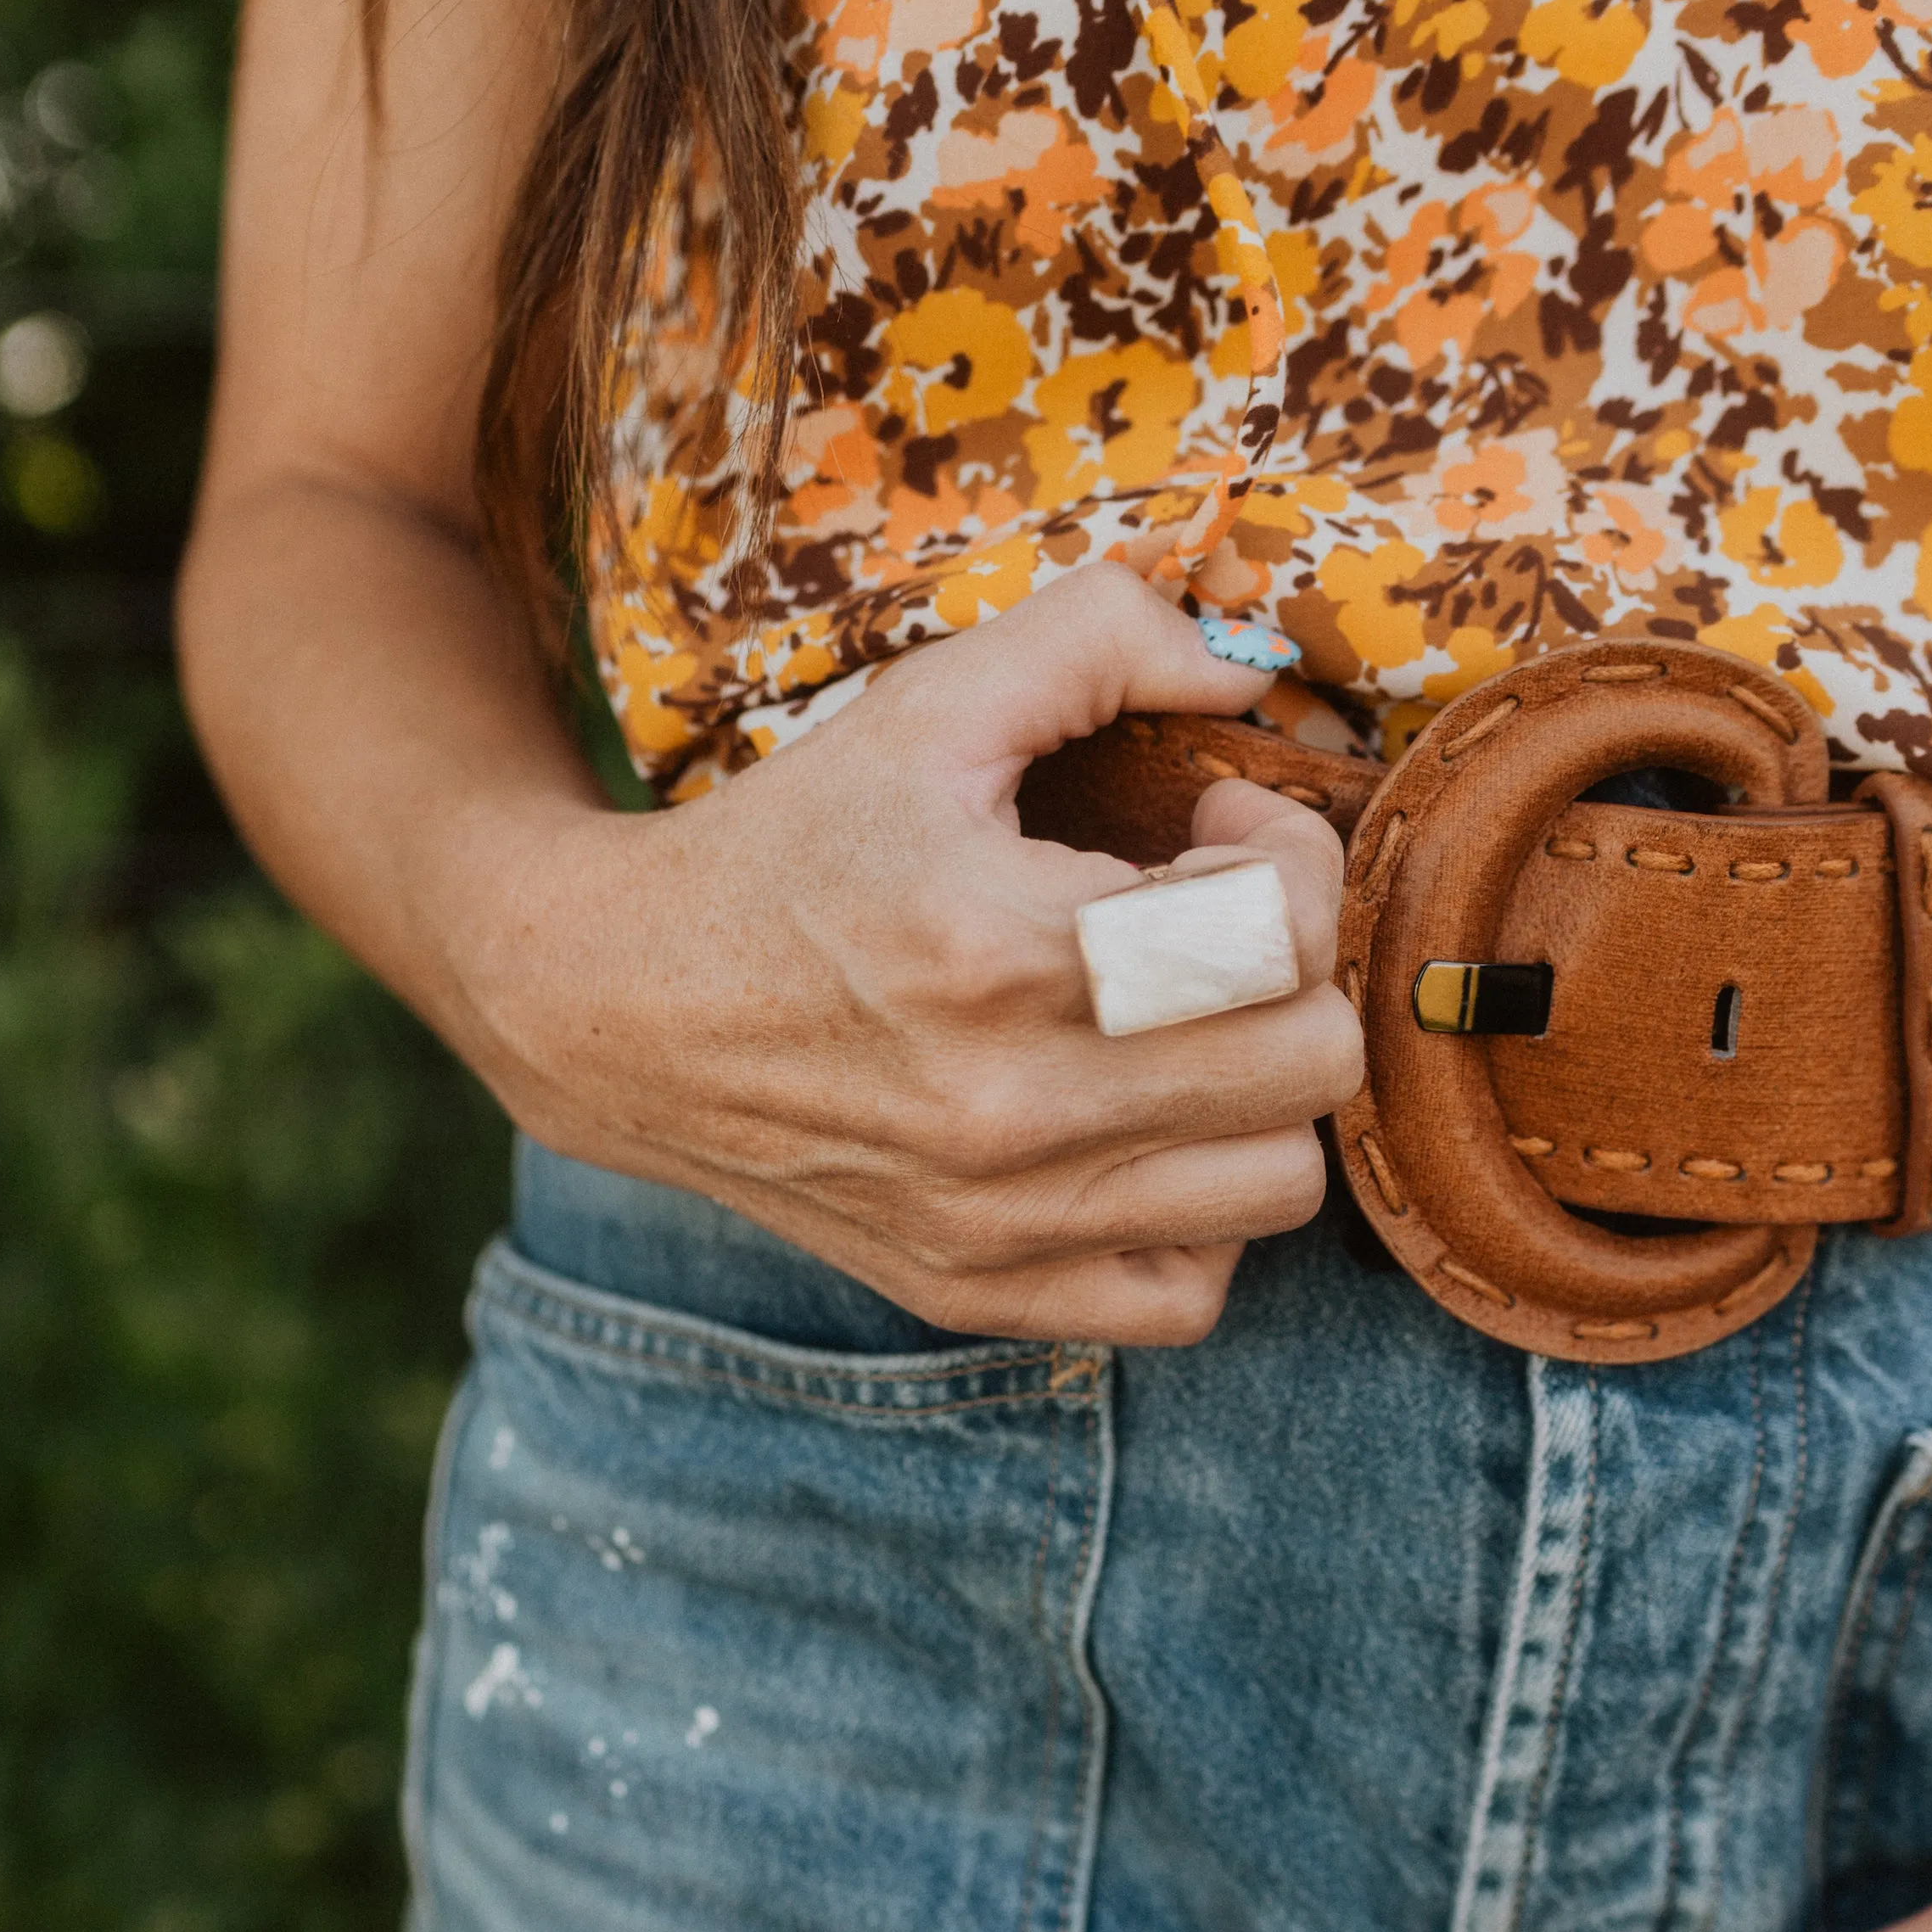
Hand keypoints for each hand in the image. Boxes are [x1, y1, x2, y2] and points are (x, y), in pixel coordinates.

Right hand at [456, 565, 1364, 1345]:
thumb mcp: (926, 702)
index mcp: (998, 949)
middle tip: (1213, 920)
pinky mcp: (981, 1292)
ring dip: (1261, 1094)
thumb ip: (1102, 635)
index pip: (1280, 934)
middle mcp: (1007, 1110)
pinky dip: (1198, 1215)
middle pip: (1311, 1064)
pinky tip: (1141, 1131)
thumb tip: (1255, 665)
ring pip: (1280, 1188)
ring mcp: (998, 1223)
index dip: (1288, 853)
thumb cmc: (790, 847)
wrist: (620, 1009)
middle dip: (1292, 967)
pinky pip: (1192, 1297)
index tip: (1217, 827)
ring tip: (1187, 1028)